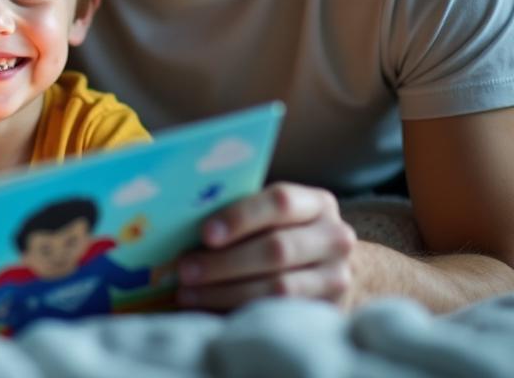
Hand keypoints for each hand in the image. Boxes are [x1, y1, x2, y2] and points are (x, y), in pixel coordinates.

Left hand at [175, 182, 356, 309]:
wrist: (324, 272)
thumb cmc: (277, 234)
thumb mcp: (267, 217)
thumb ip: (237, 214)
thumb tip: (181, 220)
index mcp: (317, 203)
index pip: (280, 201)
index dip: (240, 216)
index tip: (205, 233)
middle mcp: (335, 238)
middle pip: (277, 249)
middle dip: (224, 262)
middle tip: (184, 270)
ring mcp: (336, 279)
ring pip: (278, 288)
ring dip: (225, 292)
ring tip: (188, 294)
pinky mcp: (328, 312)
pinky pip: (279, 315)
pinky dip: (238, 312)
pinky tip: (208, 311)